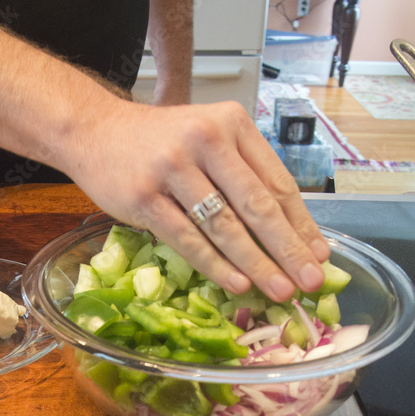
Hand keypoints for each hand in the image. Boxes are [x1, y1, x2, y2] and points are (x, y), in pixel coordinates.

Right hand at [63, 98, 329, 300]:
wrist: (95, 131)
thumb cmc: (159, 142)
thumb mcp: (208, 140)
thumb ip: (243, 174)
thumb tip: (287, 232)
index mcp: (232, 125)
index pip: (276, 183)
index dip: (301, 224)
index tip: (319, 257)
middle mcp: (206, 141)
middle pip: (257, 206)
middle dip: (288, 249)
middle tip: (309, 282)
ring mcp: (173, 169)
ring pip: (225, 226)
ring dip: (256, 263)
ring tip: (278, 290)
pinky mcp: (145, 197)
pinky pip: (188, 239)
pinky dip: (216, 265)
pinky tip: (237, 283)